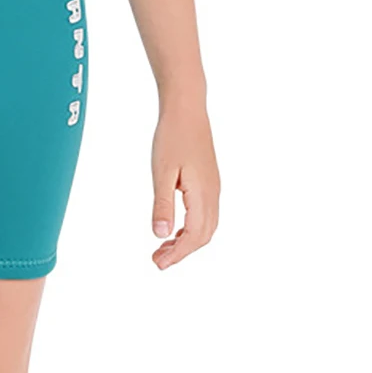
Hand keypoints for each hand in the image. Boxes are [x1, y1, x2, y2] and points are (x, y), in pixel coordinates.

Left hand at [150, 100, 219, 268]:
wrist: (187, 109)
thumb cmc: (172, 136)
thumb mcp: (162, 172)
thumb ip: (162, 204)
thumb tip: (160, 235)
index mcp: (202, 194)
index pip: (194, 236)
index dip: (177, 254)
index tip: (158, 263)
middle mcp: (213, 194)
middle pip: (203, 236)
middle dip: (182, 252)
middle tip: (158, 260)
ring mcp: (213, 187)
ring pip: (207, 226)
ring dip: (187, 241)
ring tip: (164, 247)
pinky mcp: (209, 181)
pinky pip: (206, 213)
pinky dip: (192, 227)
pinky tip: (176, 226)